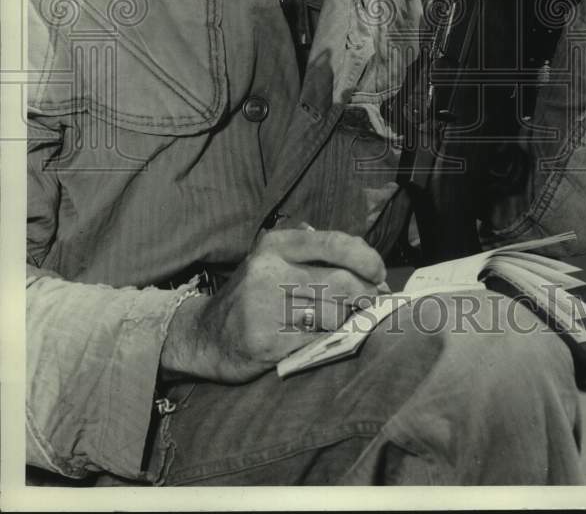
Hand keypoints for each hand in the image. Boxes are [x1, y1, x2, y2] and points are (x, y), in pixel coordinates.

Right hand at [160, 229, 385, 383]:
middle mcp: (269, 271)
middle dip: (366, 294)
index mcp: (276, 244)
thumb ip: (316, 255)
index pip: (333, 243)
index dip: (365, 257)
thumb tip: (370, 269)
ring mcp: (266, 308)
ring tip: (350, 319)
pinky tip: (329, 337)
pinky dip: (332, 340)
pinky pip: (318, 340)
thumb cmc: (254, 295)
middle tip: (374, 302)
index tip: (379, 272)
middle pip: (340, 282)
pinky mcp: (267, 342)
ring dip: (351, 319)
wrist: (206, 335)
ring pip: (334, 314)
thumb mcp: (275, 260)